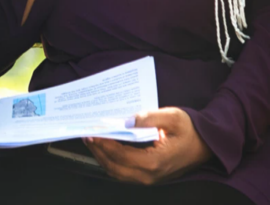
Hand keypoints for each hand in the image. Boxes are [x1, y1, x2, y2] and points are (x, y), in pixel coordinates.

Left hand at [84, 108, 212, 184]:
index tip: (92, 133)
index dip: (104, 145)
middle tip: (88, 136)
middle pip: (114, 167)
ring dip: (103, 158)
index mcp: (155, 161)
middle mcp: (150, 175)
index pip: (120, 155)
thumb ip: (149, 117)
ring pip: (117, 173)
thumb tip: (127, 119)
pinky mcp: (150, 177)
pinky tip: (106, 150)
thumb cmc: (191, 130)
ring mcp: (150, 179)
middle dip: (98, 151)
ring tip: (93, 142)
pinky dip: (112, 163)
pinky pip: (124, 174)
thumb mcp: (173, 117)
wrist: (208, 145)